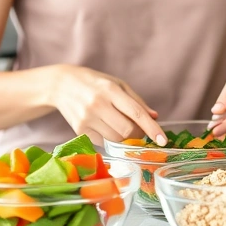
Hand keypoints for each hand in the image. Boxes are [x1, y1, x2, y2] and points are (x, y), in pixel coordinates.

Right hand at [50, 65, 166, 145]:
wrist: (62, 85)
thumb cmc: (95, 83)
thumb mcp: (117, 84)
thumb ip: (137, 101)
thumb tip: (155, 117)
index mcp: (110, 90)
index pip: (136, 113)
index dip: (152, 128)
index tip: (163, 140)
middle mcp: (98, 104)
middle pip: (127, 130)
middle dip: (137, 133)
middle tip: (137, 129)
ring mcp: (87, 119)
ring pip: (116, 139)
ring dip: (124, 137)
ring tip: (119, 125)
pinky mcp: (79, 130)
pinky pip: (103, 142)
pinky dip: (110, 138)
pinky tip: (105, 126)